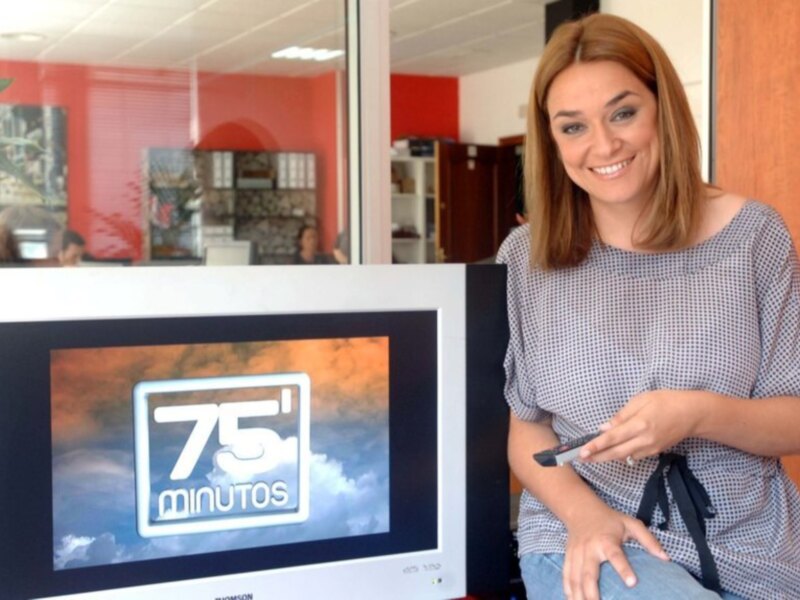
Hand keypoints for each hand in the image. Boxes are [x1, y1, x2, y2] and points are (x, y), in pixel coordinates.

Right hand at [563, 504, 667, 599]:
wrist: (580, 509)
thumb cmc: (610, 519)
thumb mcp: (631, 523)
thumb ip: (648, 540)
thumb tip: (666, 558)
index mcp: (606, 540)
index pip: (615, 556)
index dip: (623, 569)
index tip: (632, 583)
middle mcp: (589, 548)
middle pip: (588, 573)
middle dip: (591, 592)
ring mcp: (576, 553)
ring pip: (574, 577)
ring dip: (577, 595)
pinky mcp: (568, 556)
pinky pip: (566, 575)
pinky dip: (568, 589)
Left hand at [579, 390, 708, 463]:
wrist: (692, 414)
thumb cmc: (666, 401)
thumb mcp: (641, 400)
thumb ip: (622, 415)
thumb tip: (605, 427)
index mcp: (639, 424)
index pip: (613, 437)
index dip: (596, 445)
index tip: (583, 451)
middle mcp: (644, 439)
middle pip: (616, 453)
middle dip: (598, 457)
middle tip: (581, 459)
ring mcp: (651, 448)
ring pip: (625, 457)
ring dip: (608, 458)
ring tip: (593, 456)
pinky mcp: (656, 451)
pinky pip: (635, 456)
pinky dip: (622, 455)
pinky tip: (613, 452)